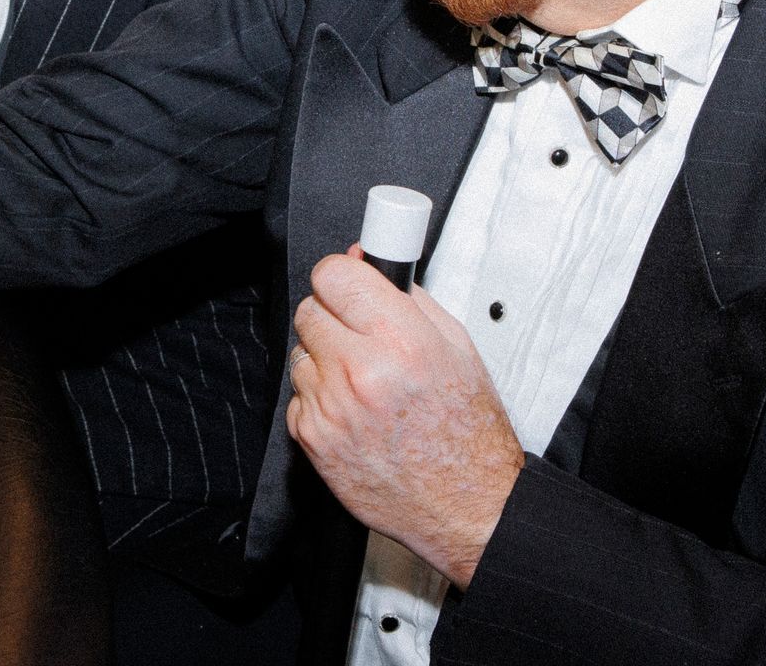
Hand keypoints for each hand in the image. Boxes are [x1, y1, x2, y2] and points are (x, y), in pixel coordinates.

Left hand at [286, 252, 523, 588]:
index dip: (341, 276)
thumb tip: (365, 261)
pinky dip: (320, 400)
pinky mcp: (312, 438)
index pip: (332, 275)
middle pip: (309, 309)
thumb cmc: (467, 431)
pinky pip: (298, 395)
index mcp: (400, 341)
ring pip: (300, 352)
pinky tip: (354, 413)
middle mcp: (360, 373)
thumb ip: (407, 296)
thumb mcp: (456, 346)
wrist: (466, 504)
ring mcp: (331, 408)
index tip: (349, 286)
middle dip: (333, 316)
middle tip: (361, 337)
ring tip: (364, 382)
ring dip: (325, 360)